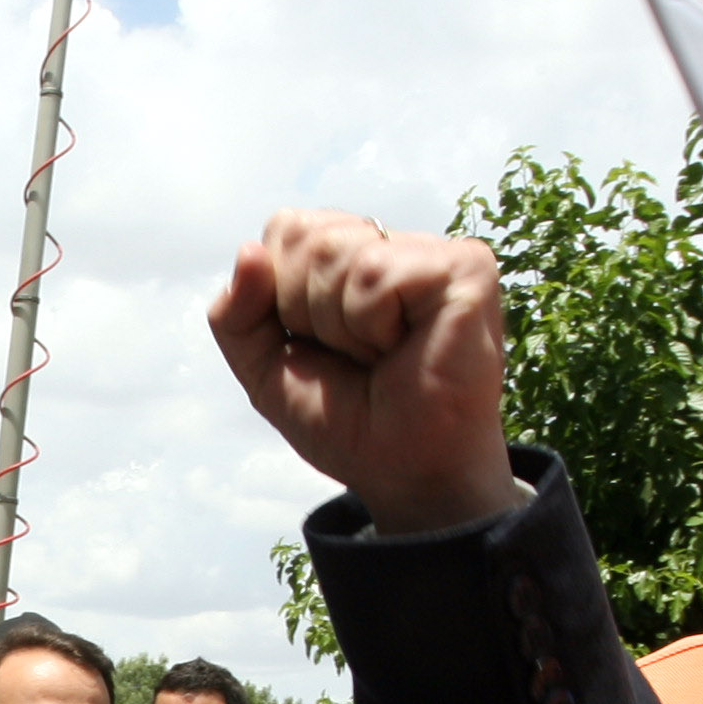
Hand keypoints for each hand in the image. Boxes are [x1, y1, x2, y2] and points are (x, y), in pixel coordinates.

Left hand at [210, 211, 515, 533]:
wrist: (408, 475)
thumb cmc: (351, 421)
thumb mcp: (266, 370)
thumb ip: (236, 315)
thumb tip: (248, 251)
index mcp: (352, 254)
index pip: (286, 229)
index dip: (282, 297)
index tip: (322, 346)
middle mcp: (393, 244)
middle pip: (303, 236)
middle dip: (306, 311)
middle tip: (356, 356)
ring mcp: (432, 252)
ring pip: (334, 251)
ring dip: (341, 326)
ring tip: (381, 355)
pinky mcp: (466, 268)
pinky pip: (375, 273)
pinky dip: (372, 326)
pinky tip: (405, 348)